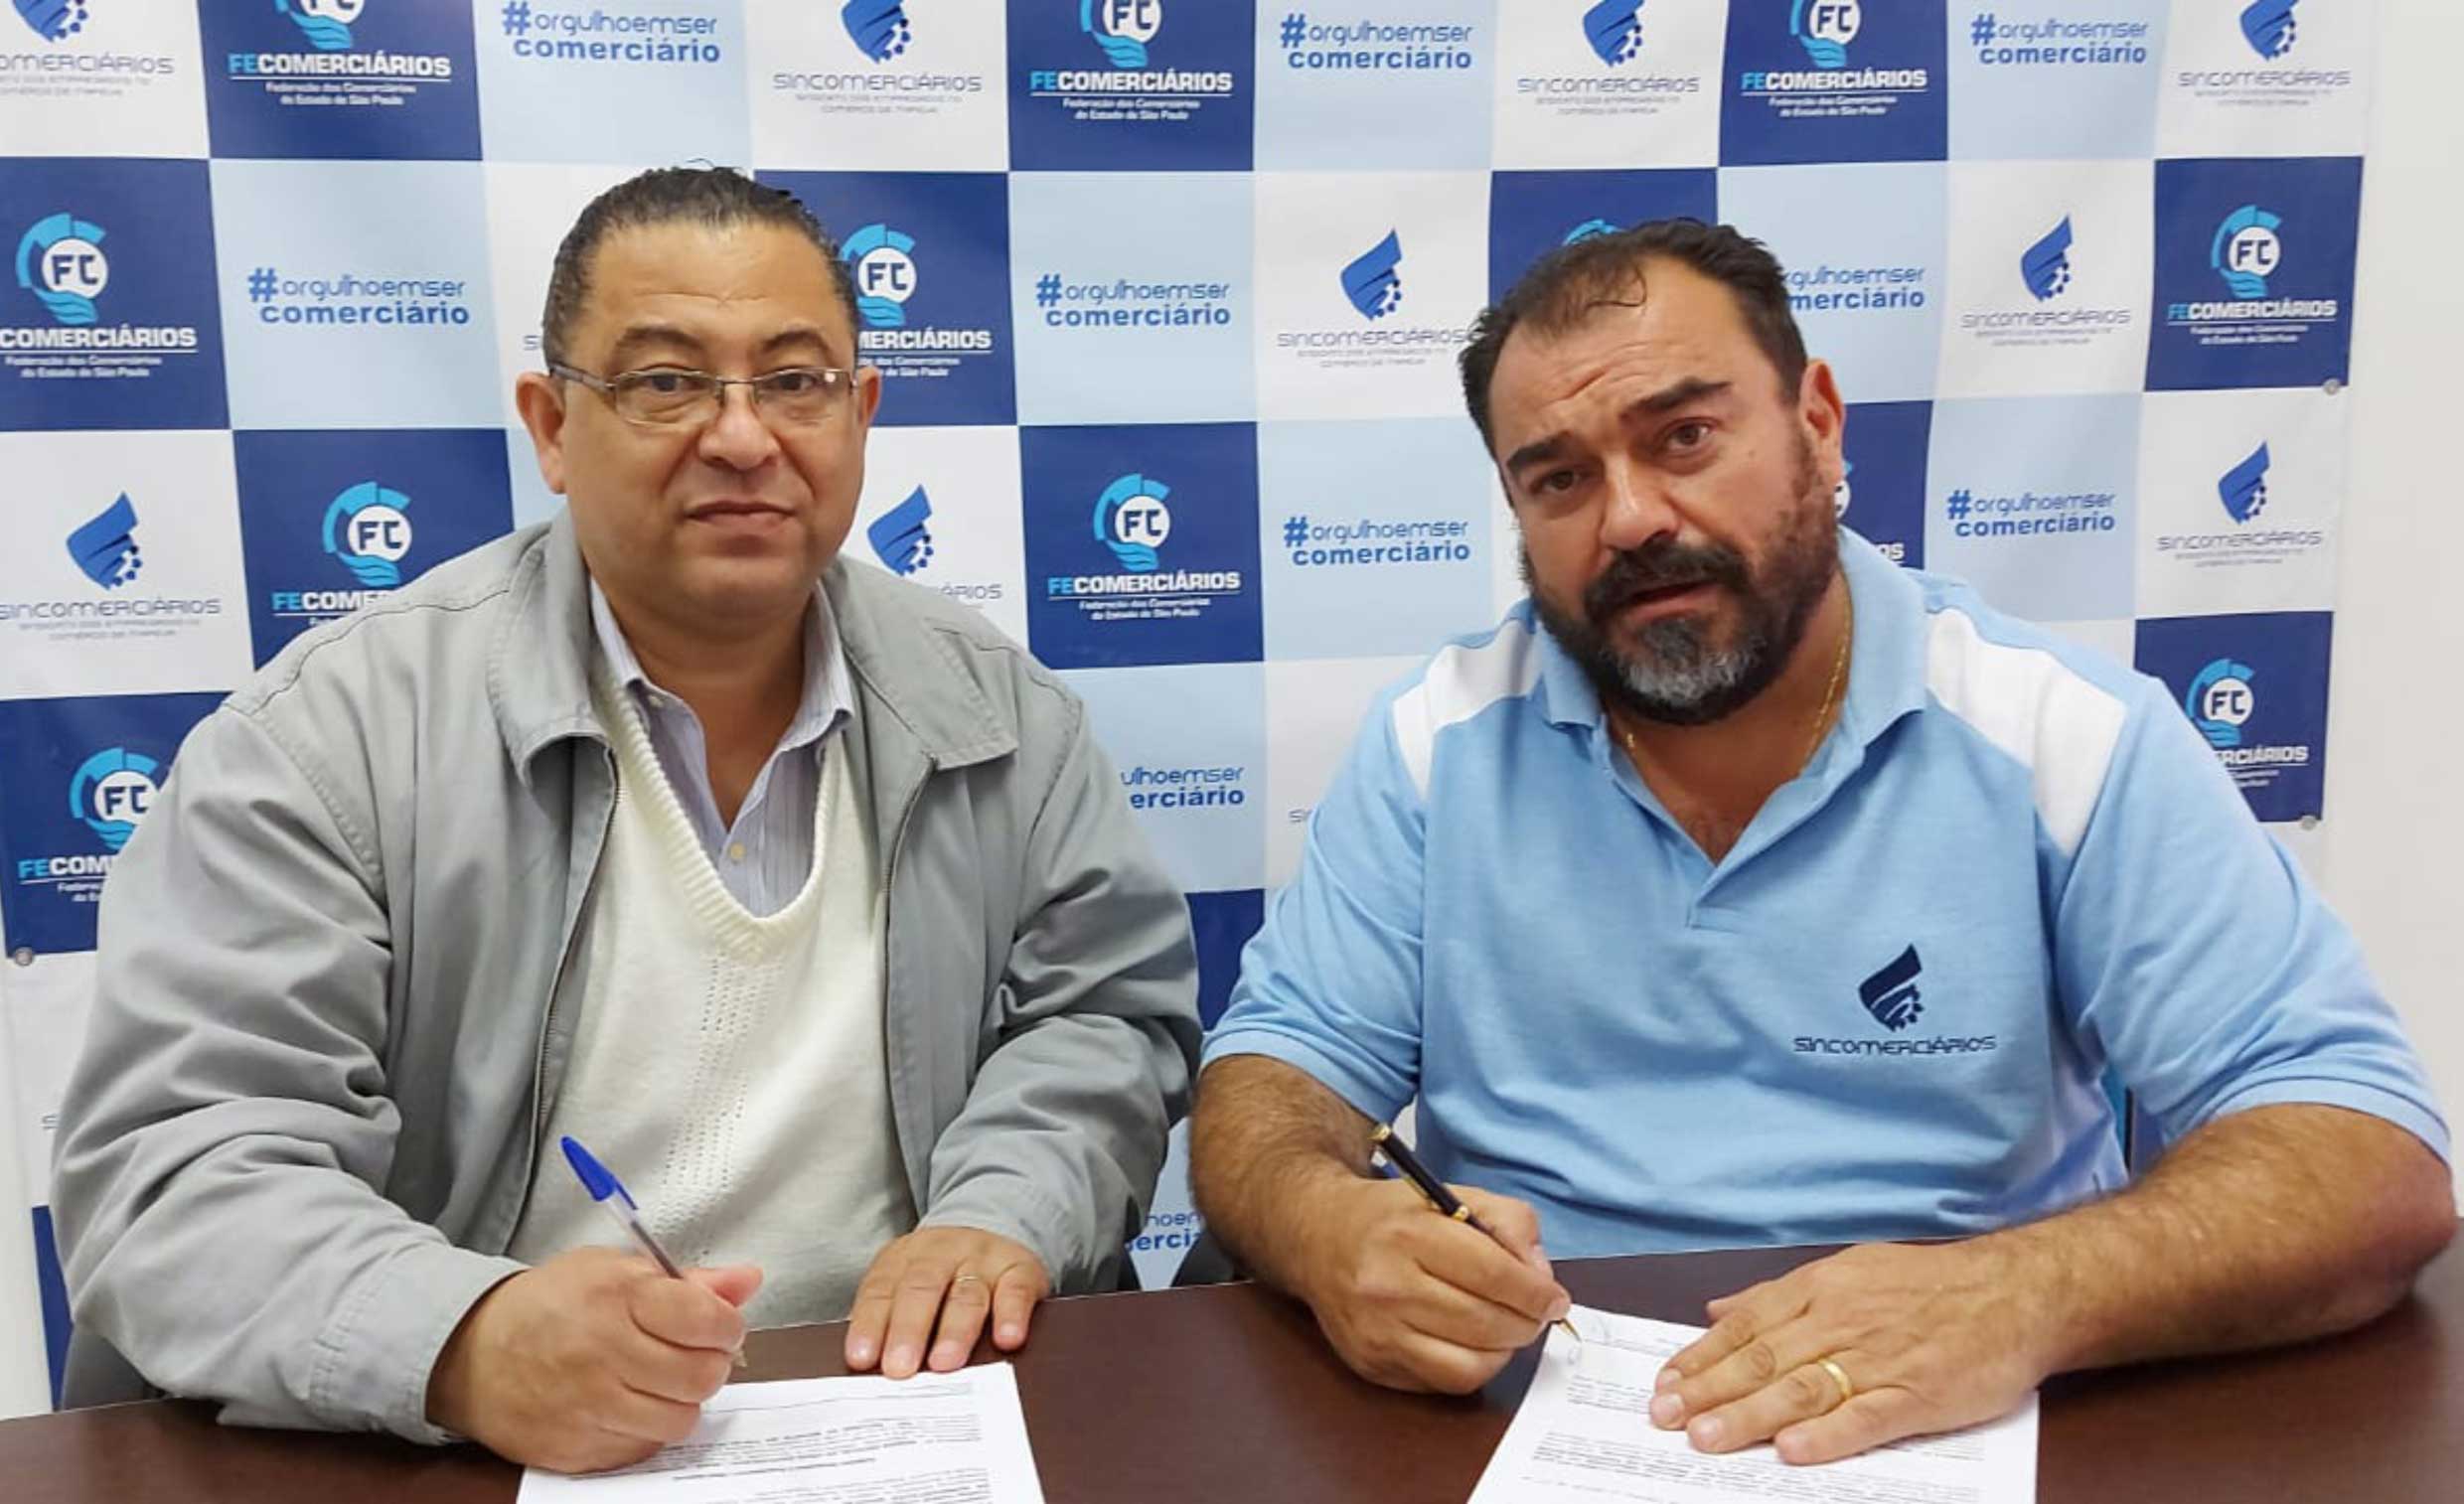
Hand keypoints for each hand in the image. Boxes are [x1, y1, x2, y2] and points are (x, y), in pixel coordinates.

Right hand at [426, 1247, 761, 1473]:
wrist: (471, 1353)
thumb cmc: (550, 1305)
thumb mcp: (614, 1270)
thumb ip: (687, 1281)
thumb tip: (748, 1280)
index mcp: (617, 1299)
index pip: (706, 1320)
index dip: (726, 1324)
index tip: (720, 1324)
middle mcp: (602, 1356)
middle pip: (701, 1376)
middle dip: (710, 1365)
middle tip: (692, 1355)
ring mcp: (588, 1409)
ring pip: (679, 1421)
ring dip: (680, 1402)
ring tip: (658, 1381)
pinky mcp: (576, 1450)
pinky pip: (643, 1450)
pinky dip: (645, 1430)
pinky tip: (627, 1405)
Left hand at [842, 1226, 1049, 1377]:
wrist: (994, 1233)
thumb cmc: (942, 1277)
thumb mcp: (907, 1284)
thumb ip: (889, 1318)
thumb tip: (868, 1367)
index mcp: (904, 1258)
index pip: (881, 1291)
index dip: (870, 1324)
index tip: (862, 1358)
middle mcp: (942, 1253)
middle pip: (921, 1289)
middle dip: (908, 1330)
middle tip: (899, 1368)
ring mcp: (983, 1260)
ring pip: (967, 1295)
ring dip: (954, 1332)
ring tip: (944, 1363)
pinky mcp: (1021, 1269)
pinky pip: (1016, 1291)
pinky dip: (1011, 1315)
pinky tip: (1006, 1340)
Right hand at [1295, 1175, 1569, 1394]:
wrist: (1316, 1237)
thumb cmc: (1391, 1217)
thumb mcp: (1451, 1195)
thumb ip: (1509, 1221)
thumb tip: (1540, 1277)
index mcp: (1409, 1235)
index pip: (1494, 1275)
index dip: (1537, 1294)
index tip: (1556, 1299)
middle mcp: (1387, 1286)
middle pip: (1486, 1324)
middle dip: (1526, 1323)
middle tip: (1535, 1314)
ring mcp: (1376, 1332)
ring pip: (1469, 1366)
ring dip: (1503, 1351)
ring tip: (1505, 1329)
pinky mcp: (1371, 1365)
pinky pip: (1442, 1383)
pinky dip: (1470, 1367)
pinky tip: (1471, 1342)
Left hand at [1649, 1239, 2056, 1464]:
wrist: (2016, 1292)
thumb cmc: (1930, 1285)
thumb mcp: (1848, 1271)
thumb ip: (1779, 1296)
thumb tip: (1718, 1309)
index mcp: (1823, 1290)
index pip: (1747, 1326)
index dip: (1702, 1357)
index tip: (1664, 1383)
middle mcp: (1843, 1321)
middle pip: (1764, 1359)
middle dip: (1709, 1390)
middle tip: (1665, 1416)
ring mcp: (1880, 1358)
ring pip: (1802, 1388)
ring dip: (1749, 1415)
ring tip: (1707, 1437)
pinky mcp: (1918, 1393)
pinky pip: (1866, 1417)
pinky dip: (1827, 1434)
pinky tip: (1792, 1450)